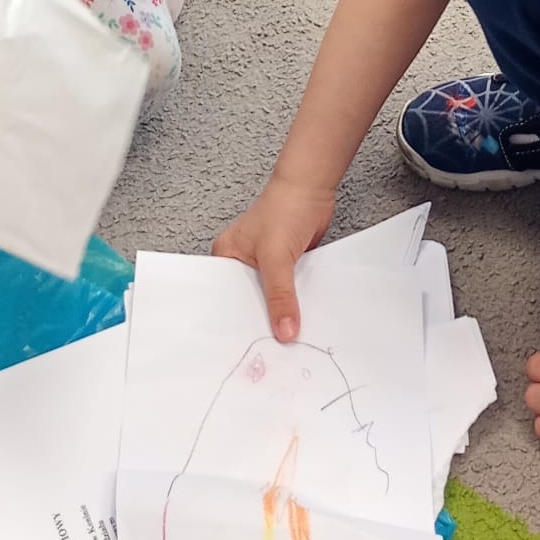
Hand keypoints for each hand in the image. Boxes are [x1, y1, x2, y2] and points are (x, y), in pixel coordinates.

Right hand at [213, 175, 335, 341]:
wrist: (313, 188)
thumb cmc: (284, 207)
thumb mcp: (276, 257)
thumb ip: (280, 296)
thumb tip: (284, 331)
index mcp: (227, 257)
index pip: (226, 297)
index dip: (236, 321)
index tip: (245, 347)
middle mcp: (243, 263)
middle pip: (250, 301)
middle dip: (261, 320)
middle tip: (271, 351)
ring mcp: (266, 265)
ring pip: (272, 298)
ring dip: (282, 312)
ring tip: (288, 341)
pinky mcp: (287, 267)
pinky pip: (290, 293)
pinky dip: (296, 304)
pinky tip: (303, 320)